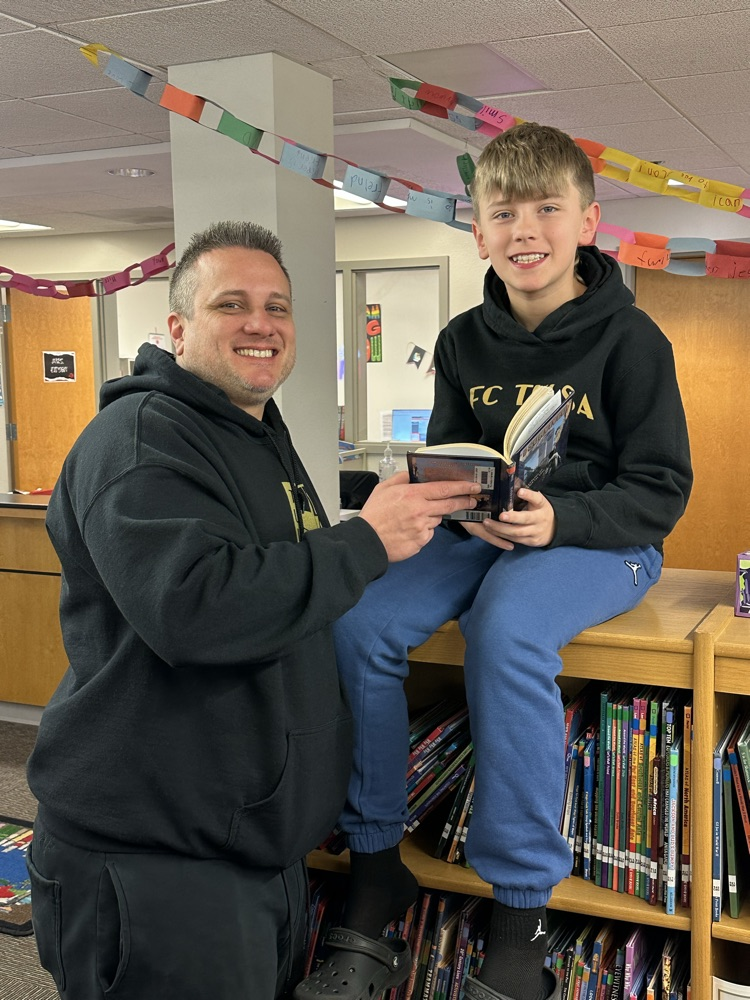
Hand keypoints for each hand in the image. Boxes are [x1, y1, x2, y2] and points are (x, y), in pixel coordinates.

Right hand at [359, 472, 481, 561]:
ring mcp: (422, 527)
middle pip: (449, 504)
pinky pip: (428, 533)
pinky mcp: (421, 542)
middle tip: (472, 500)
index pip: (444, 488)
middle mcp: (420, 510)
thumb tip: (413, 474)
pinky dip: (423, 530)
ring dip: (432, 516)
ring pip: (437, 519)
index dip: (462, 487)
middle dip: (463, 501)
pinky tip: (409, 530)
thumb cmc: (373, 515)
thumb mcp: (383, 488)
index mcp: (412, 495)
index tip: (473, 486)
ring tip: (414, 518)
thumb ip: (401, 478)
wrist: (366, 541)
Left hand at [467, 489, 556, 549]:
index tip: (520, 491)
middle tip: (500, 515)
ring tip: (487, 524)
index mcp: (541, 505)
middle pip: (526, 518)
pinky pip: (515, 540)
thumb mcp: (536, 500)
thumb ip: (525, 494)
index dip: (528, 495)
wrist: (553, 528)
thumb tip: (509, 479)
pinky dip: (502, 536)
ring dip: (501, 529)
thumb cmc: (538, 510)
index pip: (537, 498)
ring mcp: (535, 531)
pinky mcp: (531, 541)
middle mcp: (540, 518)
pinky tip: (492, 531)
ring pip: (517, 532)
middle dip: (512, 517)